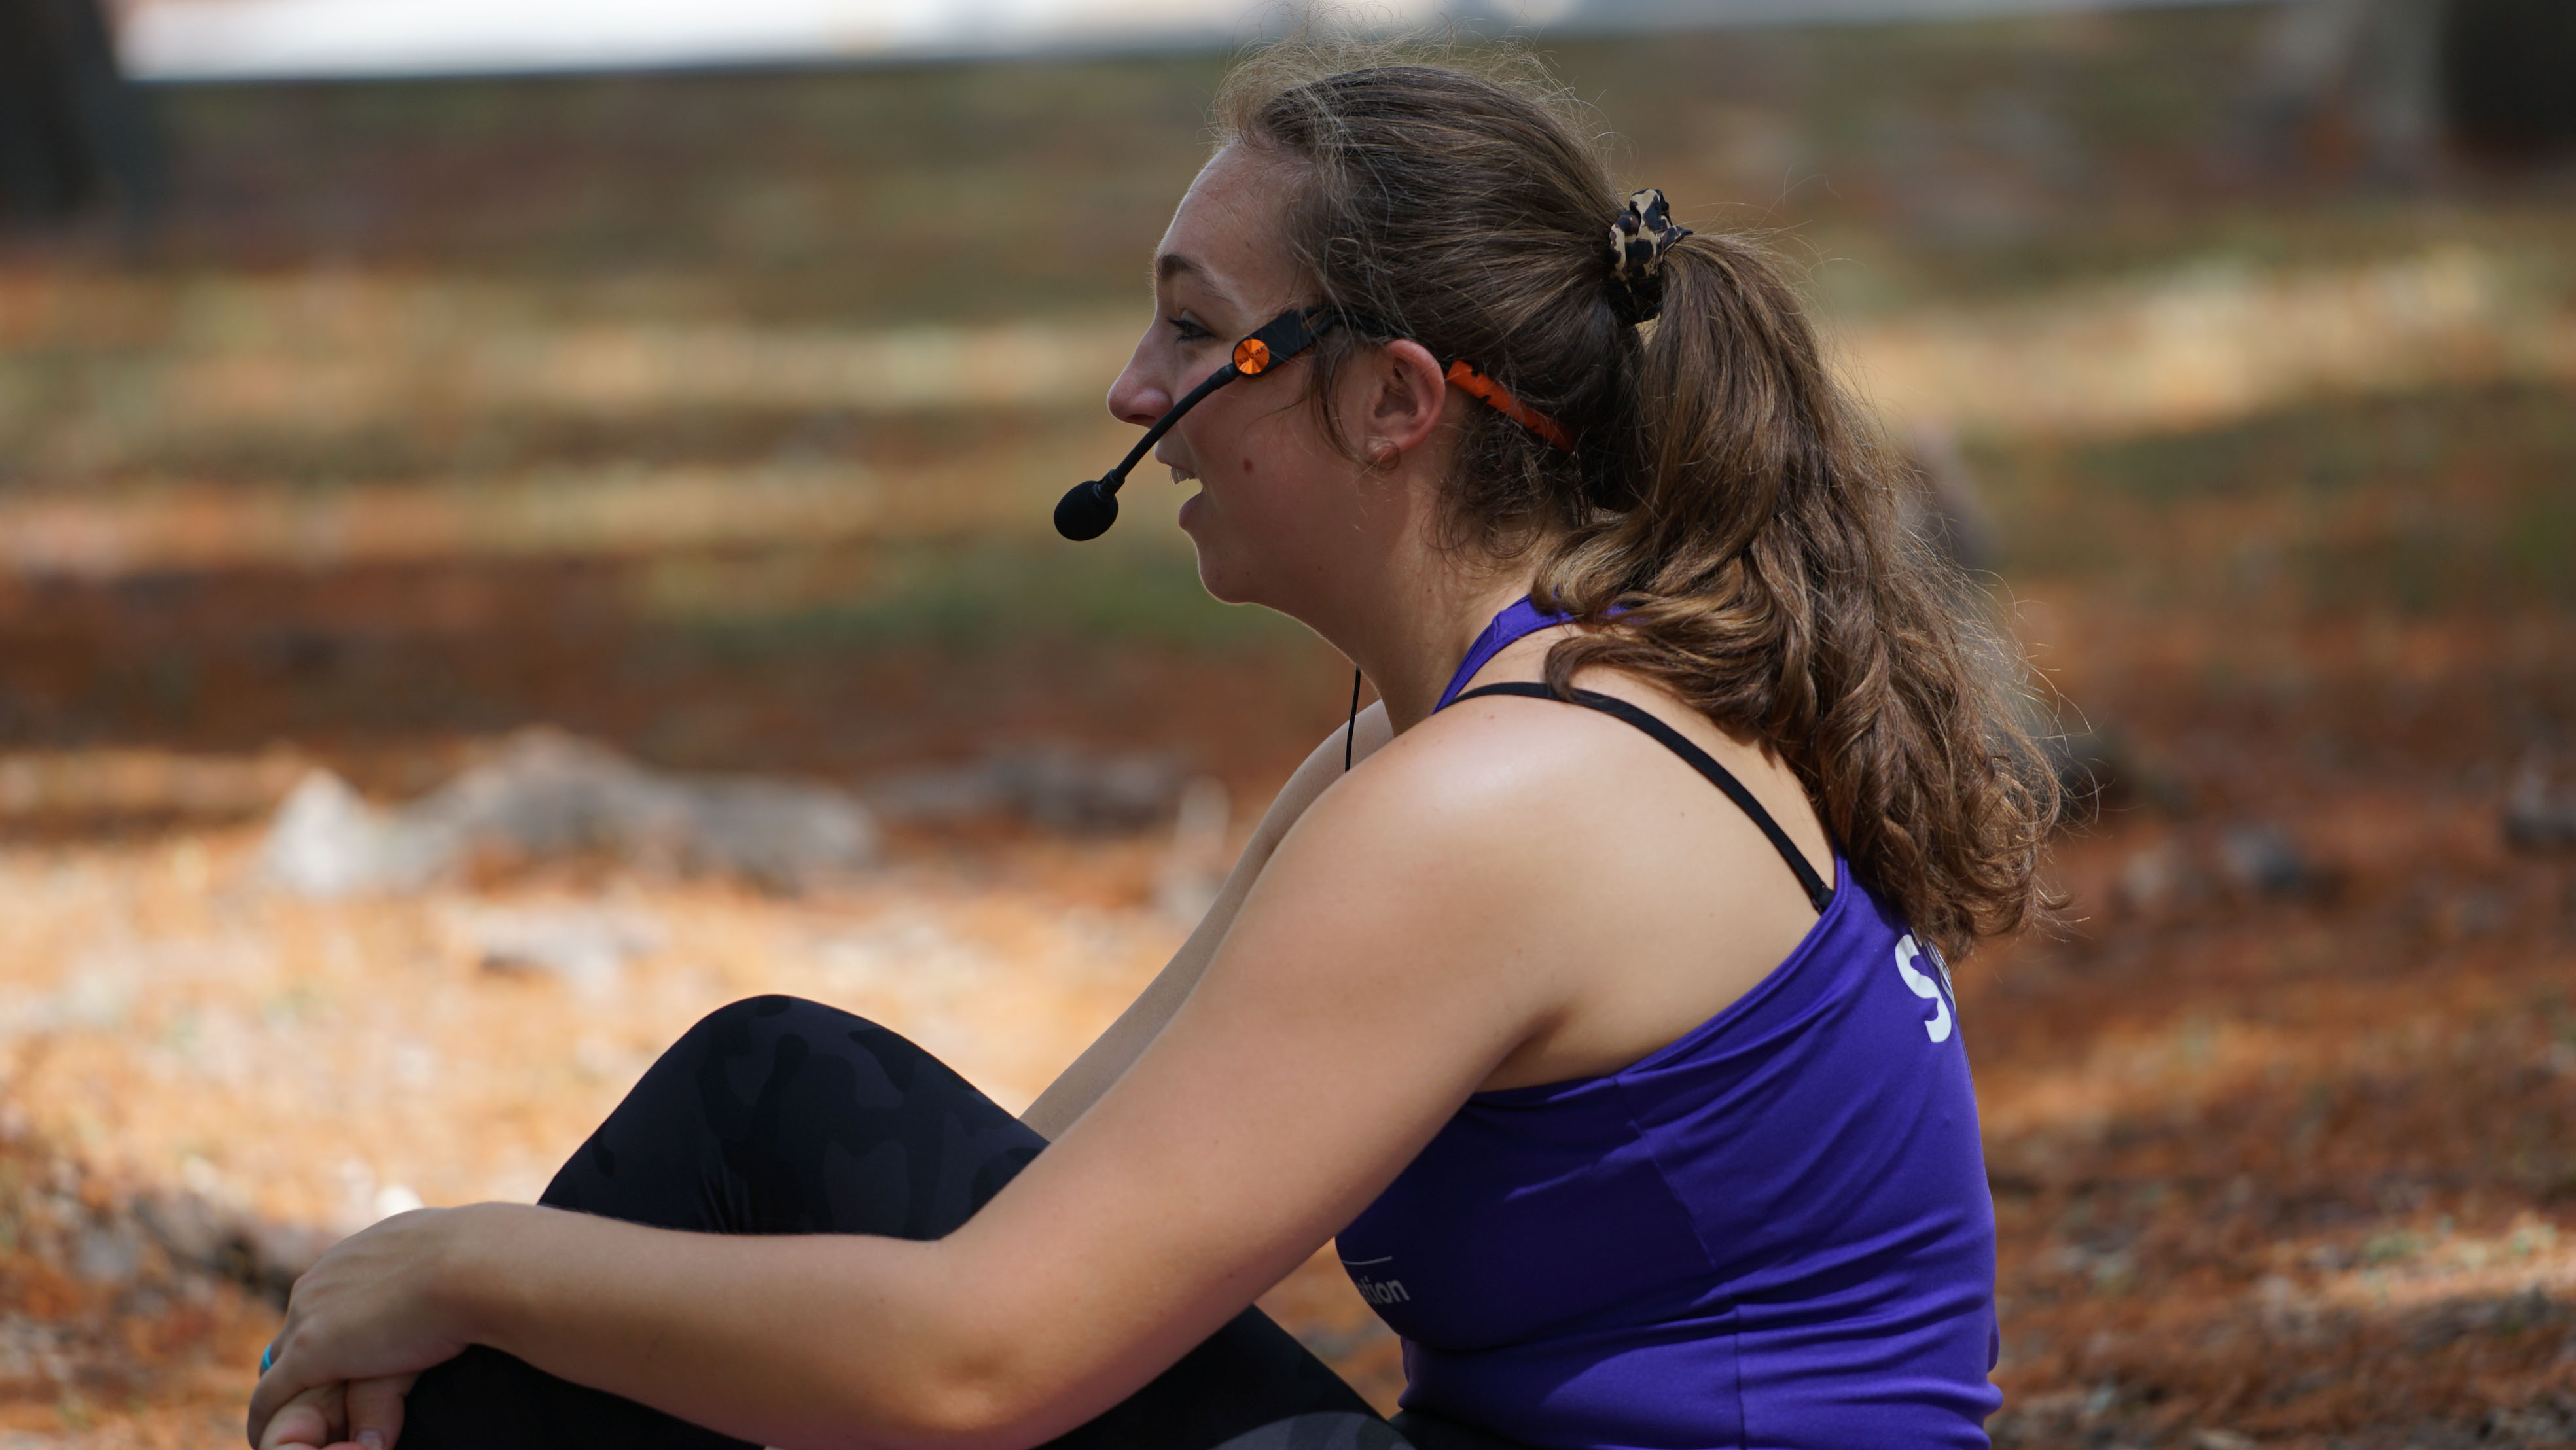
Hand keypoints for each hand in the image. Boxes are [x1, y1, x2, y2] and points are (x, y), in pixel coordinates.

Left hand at [247, 1205, 493, 1447]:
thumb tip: (479, 1258)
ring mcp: (312, 1314)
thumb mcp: (464, 1249)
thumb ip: (449, 1261)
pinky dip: (267, 1421)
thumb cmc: (488, 1259)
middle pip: (300, 1328)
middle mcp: (325, 1275)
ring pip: (283, 1363)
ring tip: (301, 1429)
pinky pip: (270, 1396)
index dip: (342, 1329)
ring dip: (295, 1394)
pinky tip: (271, 1441)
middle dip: (310, 1361)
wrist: (476, 1265)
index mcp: (361, 1251)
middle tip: (326, 1400)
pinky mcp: (309, 1354)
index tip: (354, 1356)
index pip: (331, 1295)